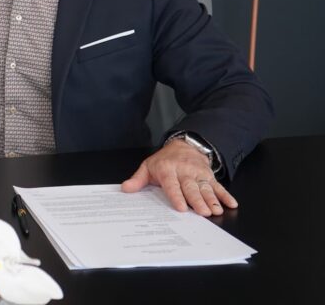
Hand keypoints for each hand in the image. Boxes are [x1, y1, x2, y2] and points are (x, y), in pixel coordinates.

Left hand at [121, 139, 236, 216]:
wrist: (183, 145)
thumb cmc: (163, 161)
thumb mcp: (147, 167)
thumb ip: (138, 180)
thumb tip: (125, 189)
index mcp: (167, 170)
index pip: (172, 185)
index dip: (177, 196)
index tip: (182, 208)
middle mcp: (184, 172)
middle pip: (191, 188)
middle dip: (198, 200)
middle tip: (203, 212)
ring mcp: (198, 174)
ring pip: (206, 188)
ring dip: (212, 199)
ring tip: (217, 210)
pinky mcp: (209, 175)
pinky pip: (218, 186)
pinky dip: (226, 195)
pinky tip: (232, 204)